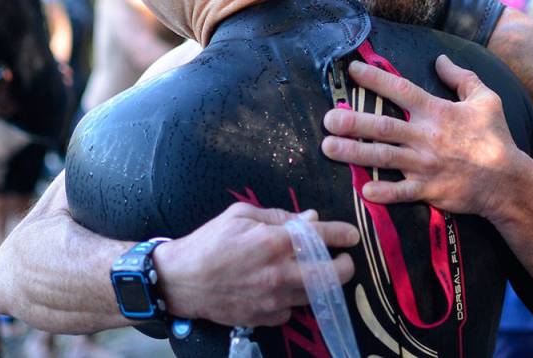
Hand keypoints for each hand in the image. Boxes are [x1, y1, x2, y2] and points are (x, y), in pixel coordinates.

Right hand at [153, 202, 358, 326]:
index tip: (352, 235)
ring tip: (315, 271)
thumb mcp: (240, 215)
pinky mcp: (265, 318)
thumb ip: (279, 217)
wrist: (181, 281)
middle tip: (342, 259)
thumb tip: (311, 219)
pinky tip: (284, 288)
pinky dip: (294, 298)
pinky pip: (293, 309)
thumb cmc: (209, 242)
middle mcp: (278, 273)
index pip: (322, 237)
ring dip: (321, 283)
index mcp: (273, 241)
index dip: (342, 234)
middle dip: (344, 266)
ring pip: (316, 295)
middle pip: (331, 275)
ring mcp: (273, 299)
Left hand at [321, 55, 529, 217]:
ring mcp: (426, 165)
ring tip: (328, 148)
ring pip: (383, 158)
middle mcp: (426, 137)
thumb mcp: (486, 99)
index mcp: (437, 112)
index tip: (352, 70)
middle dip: (353, 122)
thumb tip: (441, 59)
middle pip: (383, 127)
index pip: (401, 90)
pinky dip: (383, 193)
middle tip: (327, 119)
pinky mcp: (429, 190)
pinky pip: (402, 192)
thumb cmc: (496, 137)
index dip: (375, 78)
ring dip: (354, 153)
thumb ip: (462, 77)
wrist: (508, 181)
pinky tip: (363, 190)